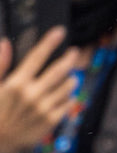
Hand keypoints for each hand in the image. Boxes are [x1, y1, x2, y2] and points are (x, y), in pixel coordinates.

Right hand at [0, 27, 78, 152]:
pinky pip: (68, 103)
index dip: (50, 42)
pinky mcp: (51, 121)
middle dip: (69, 58)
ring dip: (71, 78)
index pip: (37, 56)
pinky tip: (66, 94)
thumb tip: (5, 42)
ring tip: (71, 75)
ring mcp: (44, 108)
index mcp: (17, 83)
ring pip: (67, 86)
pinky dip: (69, 96)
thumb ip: (0, 64)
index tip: (60, 31)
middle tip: (74, 52)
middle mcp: (33, 94)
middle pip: (59, 70)